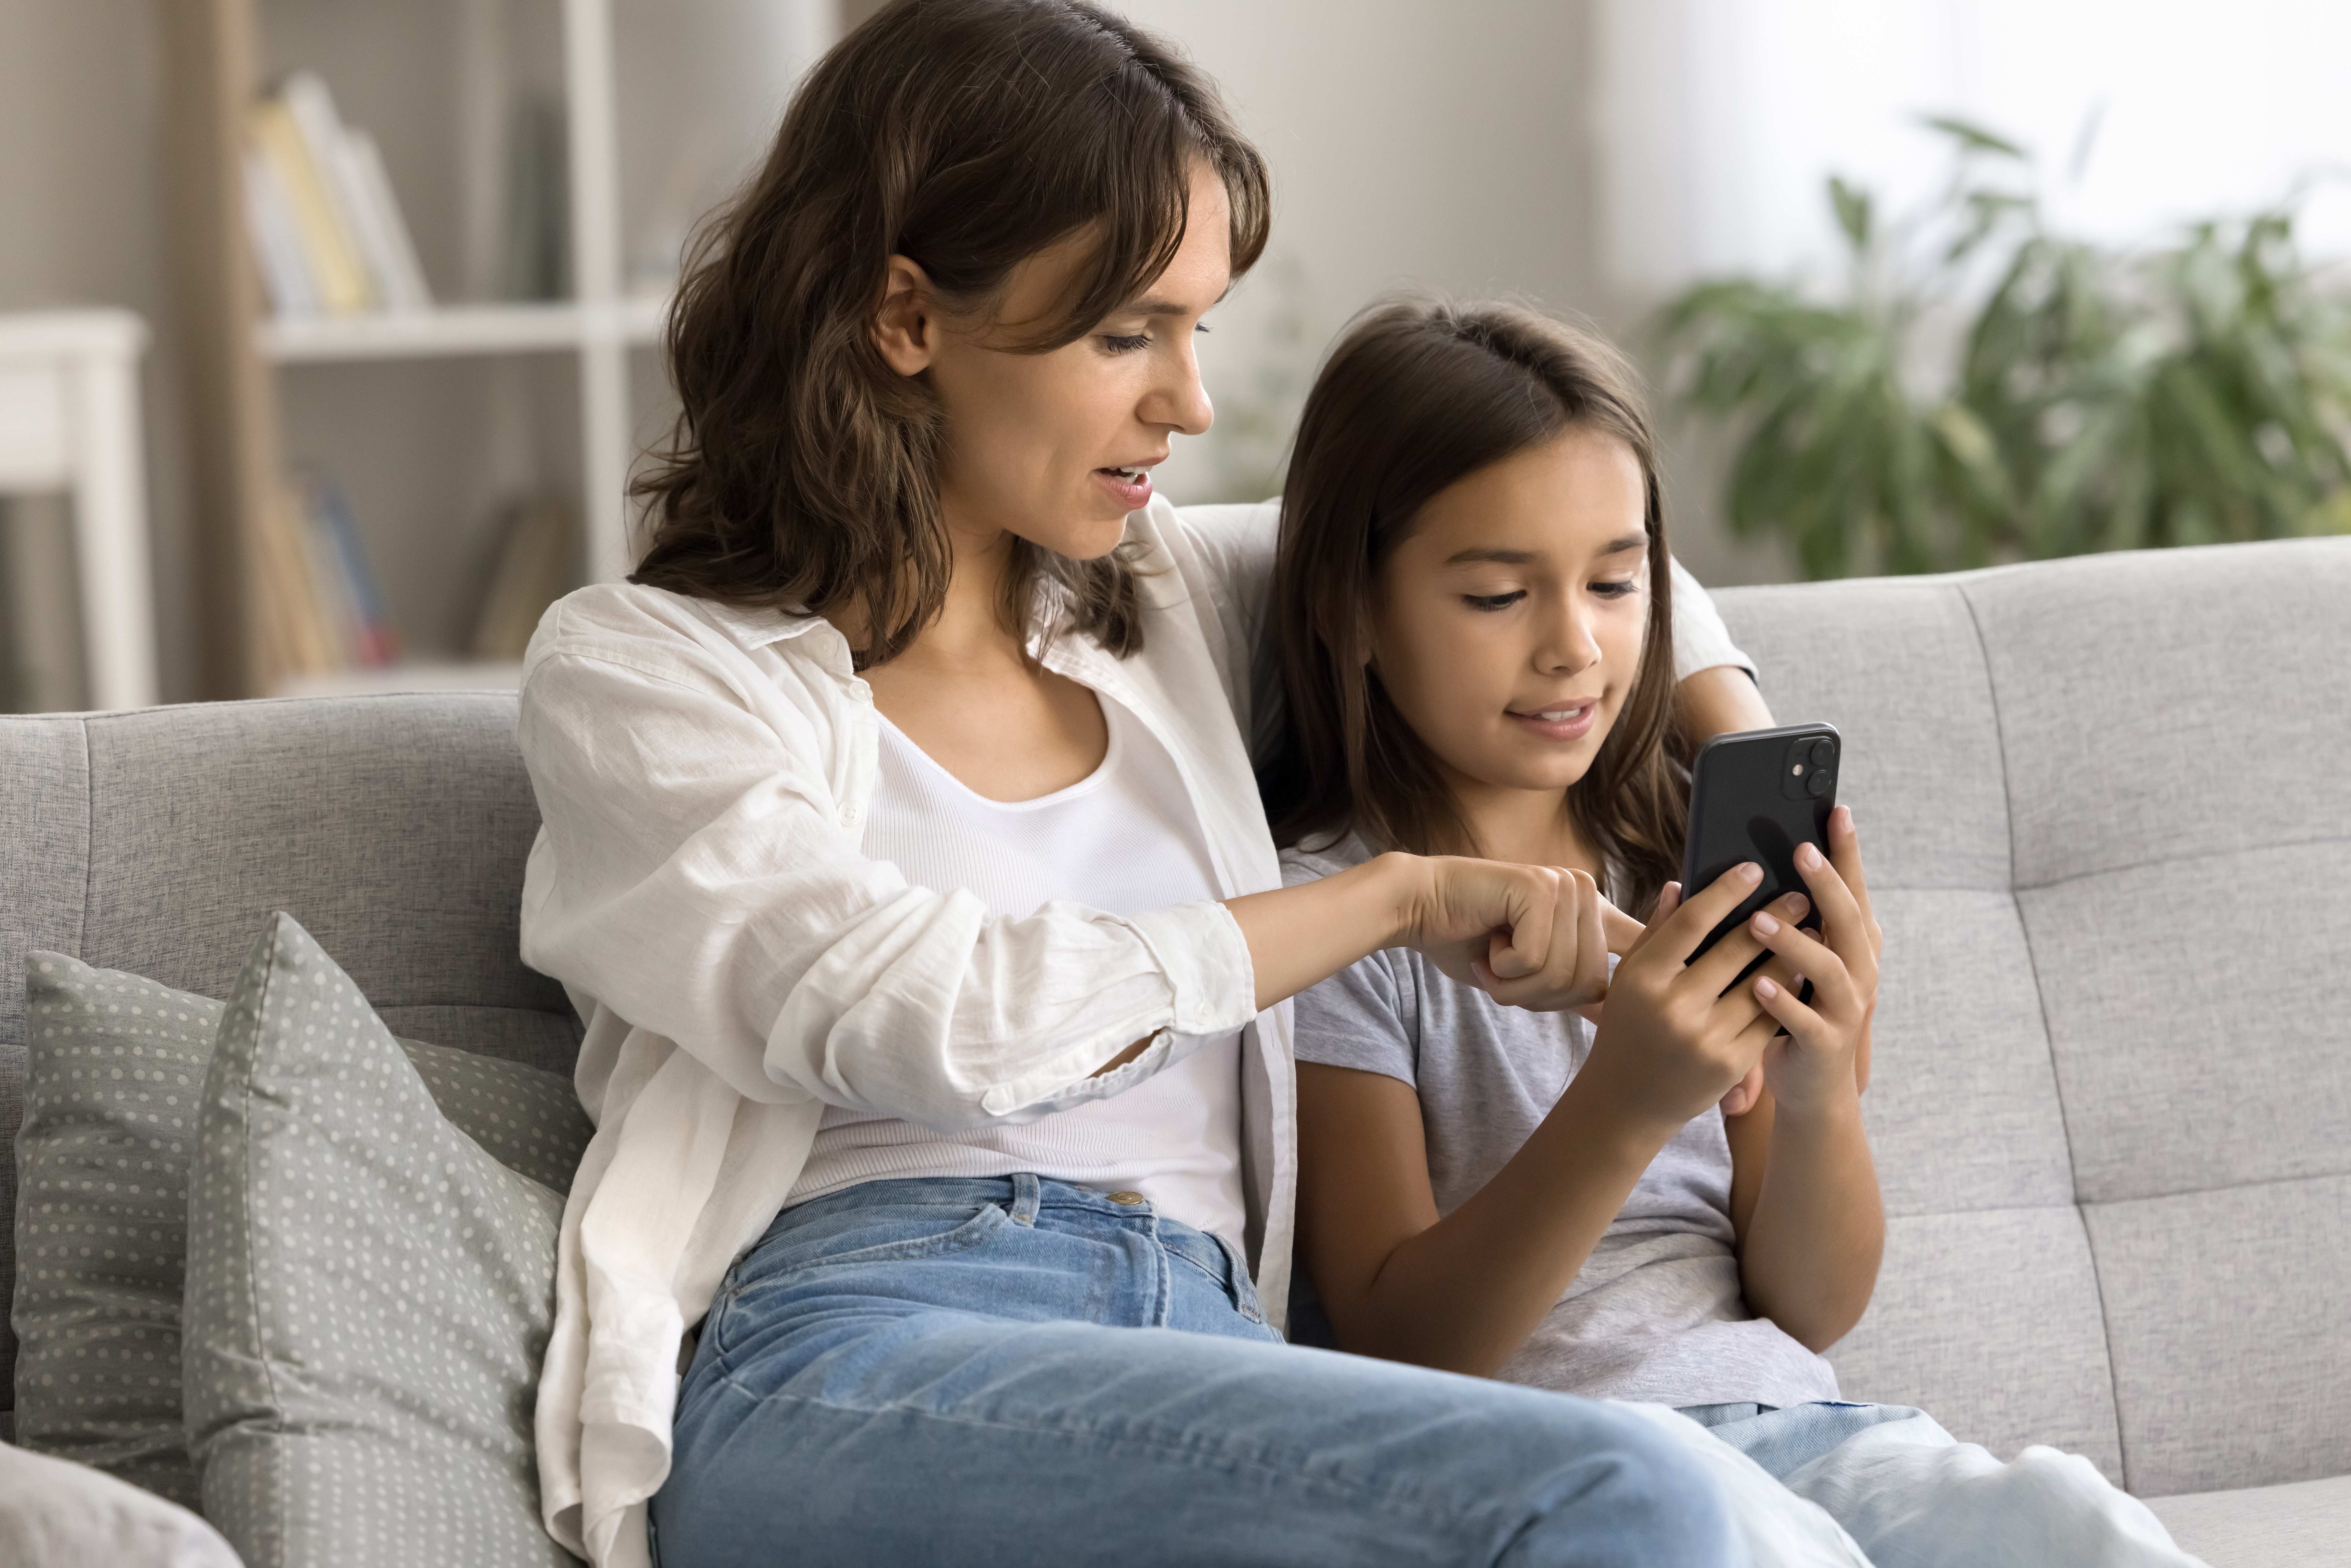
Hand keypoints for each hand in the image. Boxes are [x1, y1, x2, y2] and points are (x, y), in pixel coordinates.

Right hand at [1399, 857, 1618, 1012]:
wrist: (1417, 907)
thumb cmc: (1470, 942)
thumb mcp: (1533, 972)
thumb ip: (1573, 986)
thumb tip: (1616, 1017)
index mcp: (1592, 910)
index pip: (1638, 949)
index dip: (1639, 980)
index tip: (1636, 1006)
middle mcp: (1586, 892)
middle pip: (1590, 984)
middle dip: (1539, 997)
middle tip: (1503, 974)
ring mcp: (1565, 885)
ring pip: (1560, 976)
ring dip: (1515, 986)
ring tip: (1492, 958)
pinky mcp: (1539, 887)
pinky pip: (1532, 960)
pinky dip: (1500, 969)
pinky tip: (1485, 943)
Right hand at [1577, 863, 1808, 1137]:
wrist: (1628, 1100)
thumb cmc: (1629, 1027)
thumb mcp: (1630, 978)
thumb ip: (1657, 931)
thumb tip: (1680, 883)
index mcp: (1644, 978)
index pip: (1691, 922)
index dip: (1725, 892)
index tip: (1753, 869)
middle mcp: (1674, 1006)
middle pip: (1734, 949)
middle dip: (1774, 917)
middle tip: (1801, 894)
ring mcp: (1705, 1038)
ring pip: (1762, 985)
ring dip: (1792, 954)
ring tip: (1812, 929)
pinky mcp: (1731, 1064)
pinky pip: (1769, 1019)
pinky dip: (1788, 993)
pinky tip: (1802, 973)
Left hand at [1743, 805, 1879, 1115]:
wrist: (1814, 1083)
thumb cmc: (1800, 1006)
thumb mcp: (1800, 958)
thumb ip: (1791, 917)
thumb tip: (1760, 863)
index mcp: (1852, 944)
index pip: (1853, 889)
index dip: (1848, 851)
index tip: (1837, 810)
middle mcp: (1859, 971)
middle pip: (1847, 920)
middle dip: (1827, 883)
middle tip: (1800, 849)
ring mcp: (1846, 1009)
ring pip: (1828, 969)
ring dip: (1794, 942)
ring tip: (1758, 920)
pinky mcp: (1824, 1043)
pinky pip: (1804, 1020)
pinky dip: (1783, 1001)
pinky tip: (1758, 984)